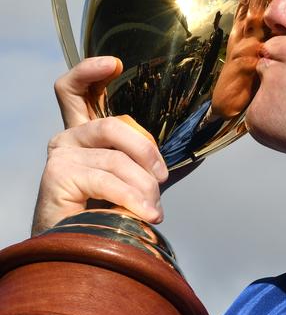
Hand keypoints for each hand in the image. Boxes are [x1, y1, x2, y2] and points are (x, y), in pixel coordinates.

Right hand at [32, 56, 167, 235]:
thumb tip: (199, 137)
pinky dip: (132, 200)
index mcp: (86, 133)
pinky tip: (146, 214)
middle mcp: (68, 137)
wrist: (80, 250)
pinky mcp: (57, 176)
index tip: (115, 64)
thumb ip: (150, 156)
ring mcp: (61, 155)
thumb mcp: (136, 176)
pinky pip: (108, 181)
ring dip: (143, 186)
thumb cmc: (110, 211)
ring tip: (152, 208)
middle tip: (162, 177)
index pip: (76, 90)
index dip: (90, 71)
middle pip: (112, 122)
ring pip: (117, 158)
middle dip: (147, 150)